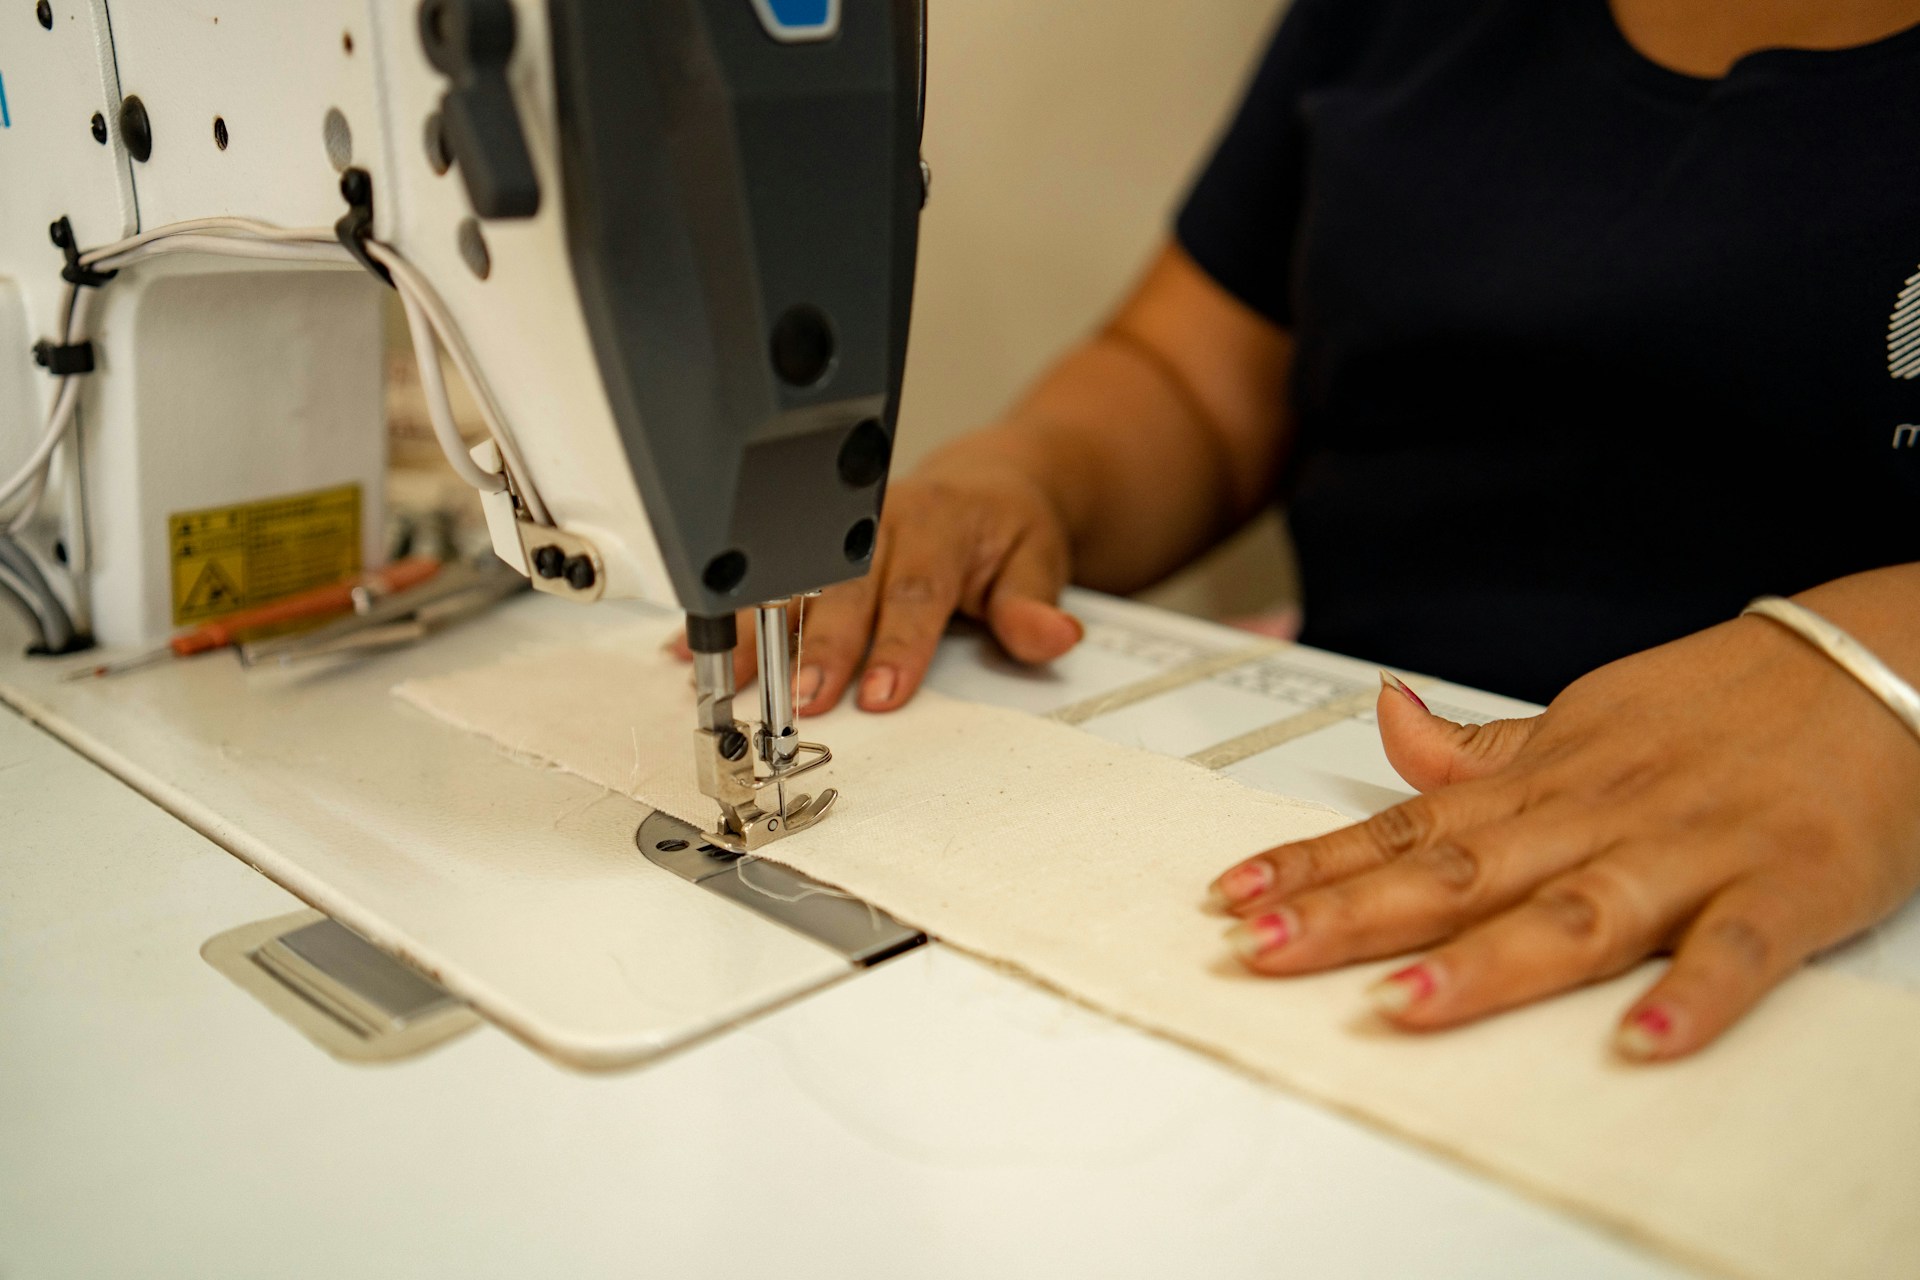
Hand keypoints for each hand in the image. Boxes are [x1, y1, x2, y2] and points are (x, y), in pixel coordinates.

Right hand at [671, 447, 1084, 713]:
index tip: (883, 693)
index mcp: (938, 525)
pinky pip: (762, 580)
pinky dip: (728, 616)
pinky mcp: (806, 545)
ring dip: (759, 634)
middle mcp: (879, 522)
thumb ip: (1031, 606)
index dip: (898, 643)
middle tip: (804, 698)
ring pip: (790, 582)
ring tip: (733, 679)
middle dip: (820, 646)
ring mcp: (835, 533)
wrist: (983, 484)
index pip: (916, 590)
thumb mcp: (1036, 560)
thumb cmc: (1003, 529)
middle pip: (843, 588)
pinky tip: (694, 646)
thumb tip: (1055, 636)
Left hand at [1208, 602, 1919, 1060]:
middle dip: (1355, 913)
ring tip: (1403, 1003)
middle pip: (1460, 871)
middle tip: (1264, 948)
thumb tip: (1382, 719)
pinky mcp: (1788, 887)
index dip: (1316, 862)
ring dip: (1488, 961)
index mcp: (1549, 781)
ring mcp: (1690, 852)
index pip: (1408, 826)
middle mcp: (1600, 814)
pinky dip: (1694, 992)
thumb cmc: (1720, 704)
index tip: (1232, 896)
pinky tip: (1643, 1040)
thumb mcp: (1582, 717)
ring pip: (1576, 912)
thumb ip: (1480, 749)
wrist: (1879, 665)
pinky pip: (1737, 948)